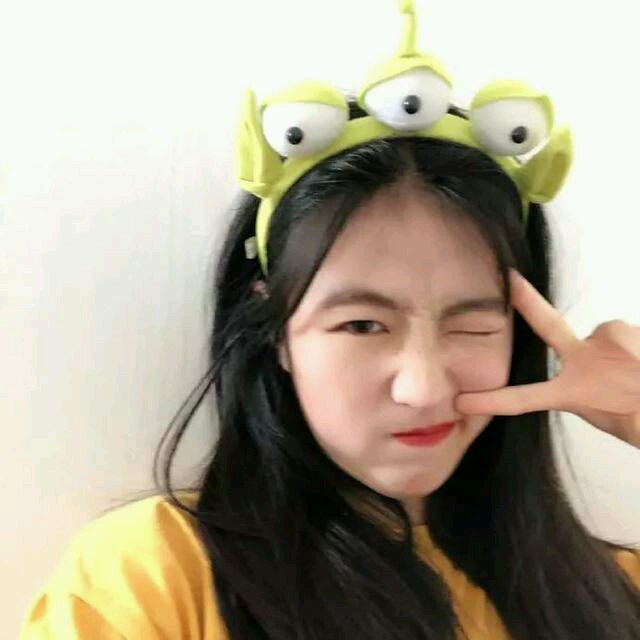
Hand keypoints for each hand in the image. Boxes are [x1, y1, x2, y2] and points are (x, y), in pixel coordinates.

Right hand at [454, 269, 639, 447]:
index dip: (491, 399)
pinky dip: (634, 344)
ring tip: (635, 368)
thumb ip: (589, 387)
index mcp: (573, 392)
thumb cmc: (639, 418)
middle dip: (526, 299)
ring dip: (617, 347)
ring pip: (605, 336)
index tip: (464, 401)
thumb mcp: (605, 413)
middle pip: (547, 325)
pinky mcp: (625, 328)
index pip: (523, 398)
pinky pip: (628, 334)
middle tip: (512, 278)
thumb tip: (593, 370)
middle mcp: (583, 360)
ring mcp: (606, 340)